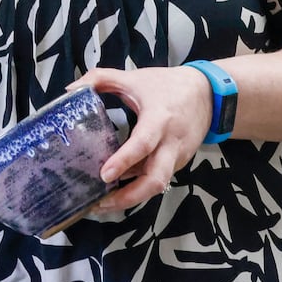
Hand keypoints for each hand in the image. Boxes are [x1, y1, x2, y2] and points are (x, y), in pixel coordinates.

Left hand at [77, 66, 213, 212]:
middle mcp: (171, 143)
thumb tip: (71, 89)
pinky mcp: (178, 164)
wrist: (210, 95)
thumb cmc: (168, 86)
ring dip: (131, 198)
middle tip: (100, 204)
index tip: (103, 174)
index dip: (123, 161)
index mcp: (159, 119)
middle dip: (129, 197)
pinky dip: (138, 188)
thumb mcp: (134, 78)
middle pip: (155, 180)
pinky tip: (117, 192)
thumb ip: (101, 78)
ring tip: (102, 204)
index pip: (142, 144)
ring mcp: (177, 157)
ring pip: (157, 185)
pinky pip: (157, 179)